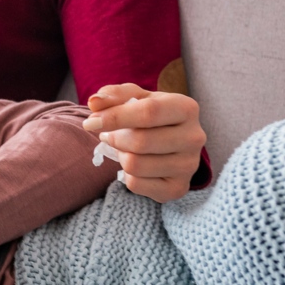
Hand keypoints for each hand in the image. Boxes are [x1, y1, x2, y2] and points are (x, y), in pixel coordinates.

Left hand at [83, 84, 205, 202]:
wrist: (173, 144)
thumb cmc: (152, 116)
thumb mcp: (136, 98)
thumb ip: (114, 95)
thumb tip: (94, 102)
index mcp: (186, 108)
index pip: (148, 112)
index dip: (115, 117)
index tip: (91, 122)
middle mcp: (194, 137)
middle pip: (140, 141)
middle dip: (114, 139)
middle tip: (107, 135)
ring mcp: (189, 166)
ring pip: (135, 165)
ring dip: (120, 156)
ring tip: (123, 148)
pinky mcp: (178, 188)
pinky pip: (136, 184)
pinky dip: (126, 174)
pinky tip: (135, 165)